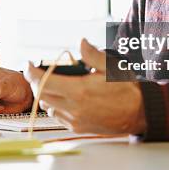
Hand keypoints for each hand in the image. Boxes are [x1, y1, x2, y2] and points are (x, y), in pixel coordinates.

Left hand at [24, 38, 145, 134]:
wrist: (139, 112)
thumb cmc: (127, 89)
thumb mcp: (111, 66)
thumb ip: (92, 54)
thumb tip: (80, 42)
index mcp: (79, 91)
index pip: (44, 82)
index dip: (31, 73)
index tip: (29, 65)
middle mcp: (74, 108)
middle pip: (42, 94)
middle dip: (37, 82)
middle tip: (41, 72)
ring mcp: (75, 120)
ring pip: (48, 106)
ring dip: (46, 94)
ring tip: (54, 84)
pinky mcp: (79, 128)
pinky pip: (58, 117)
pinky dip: (55, 106)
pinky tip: (64, 98)